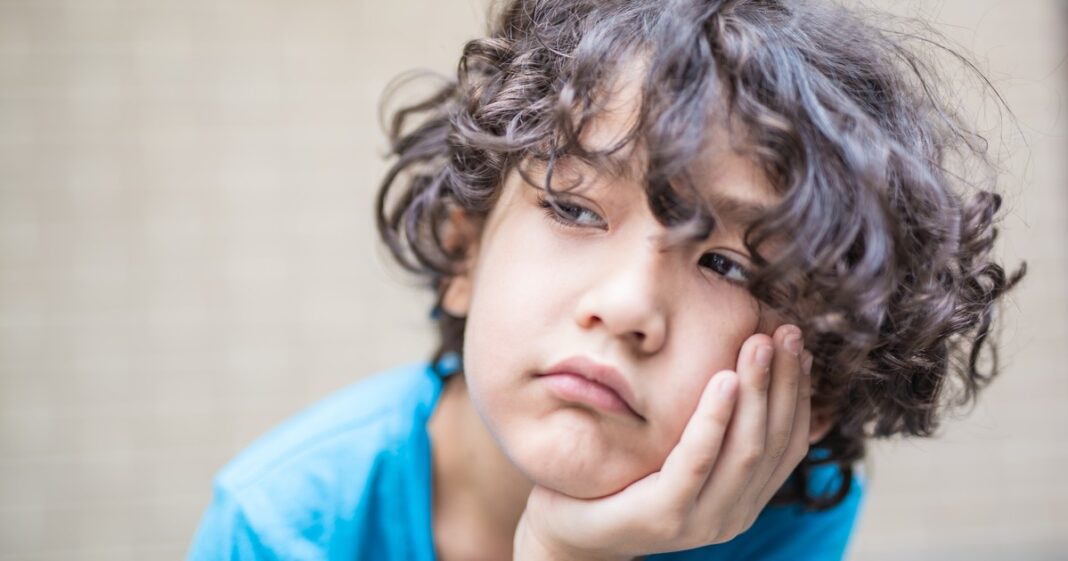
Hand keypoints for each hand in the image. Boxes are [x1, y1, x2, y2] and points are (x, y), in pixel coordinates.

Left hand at [513, 325, 813, 560]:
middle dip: (783, 382)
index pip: (788, 444)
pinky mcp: (665, 517)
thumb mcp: (675, 451)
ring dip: (757, 391)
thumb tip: (742, 366)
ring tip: (757, 344)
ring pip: (745, 449)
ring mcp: (701, 521)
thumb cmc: (622, 478)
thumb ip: (711, 427)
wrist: (567, 526)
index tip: (797, 346)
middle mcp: (733, 515)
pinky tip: (723, 380)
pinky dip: (714, 419)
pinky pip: (698, 460)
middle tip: (784, 331)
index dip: (797, 393)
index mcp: (744, 499)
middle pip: (773, 441)